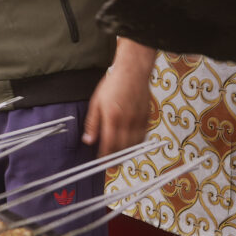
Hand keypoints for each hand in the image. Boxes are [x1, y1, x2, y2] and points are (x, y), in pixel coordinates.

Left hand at [82, 38, 155, 156]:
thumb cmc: (113, 83)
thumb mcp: (96, 102)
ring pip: (134, 144)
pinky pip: (143, 135)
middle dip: (116, 159)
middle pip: (123, 148)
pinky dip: (137, 143)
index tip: (101, 163)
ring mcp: (139, 119)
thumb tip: (88, 140)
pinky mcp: (146, 116)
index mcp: (112, 117)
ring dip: (127, 153)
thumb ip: (92, 123)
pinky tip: (131, 144)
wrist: (133, 70)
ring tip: (121, 158)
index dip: (105, 157)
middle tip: (111, 165)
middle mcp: (127, 121)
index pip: (109, 144)